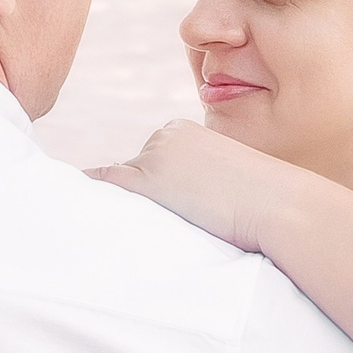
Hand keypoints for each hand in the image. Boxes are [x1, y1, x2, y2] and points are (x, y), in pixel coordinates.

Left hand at [89, 120, 304, 254]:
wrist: (277, 203)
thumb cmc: (265, 199)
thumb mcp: (229, 176)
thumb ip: (201, 177)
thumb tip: (190, 197)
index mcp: (185, 130)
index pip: (154, 159)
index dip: (158, 187)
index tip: (165, 205)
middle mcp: (165, 135)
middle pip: (135, 170)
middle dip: (139, 193)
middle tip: (161, 220)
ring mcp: (154, 155)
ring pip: (122, 181)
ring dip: (123, 201)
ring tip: (130, 223)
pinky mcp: (147, 180)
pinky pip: (106, 183)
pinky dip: (92, 190)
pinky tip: (75, 202)